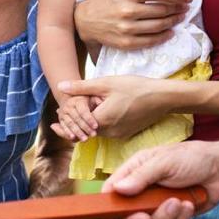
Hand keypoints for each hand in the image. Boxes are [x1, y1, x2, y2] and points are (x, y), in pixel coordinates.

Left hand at [55, 75, 190, 139]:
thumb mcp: (106, 83)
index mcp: (101, 121)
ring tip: (84, 108)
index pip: (77, 125)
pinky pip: (107, 130)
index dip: (67, 119)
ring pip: (96, 130)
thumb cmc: (135, 88)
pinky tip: (102, 109)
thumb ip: (82, 87)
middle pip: (85, 130)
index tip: (56, 117)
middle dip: (76, 122)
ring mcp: (118, 135)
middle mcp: (109, 133)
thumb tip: (60, 87)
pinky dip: (100, 123)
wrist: (163, 98)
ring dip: (89, 121)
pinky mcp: (126, 133)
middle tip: (63, 115)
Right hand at [55, 94, 97, 142]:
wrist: (73, 101)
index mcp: (77, 100)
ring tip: (85, 139)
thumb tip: (100, 102)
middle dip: (85, 127)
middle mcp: (69, 106)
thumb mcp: (92, 98)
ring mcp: (63, 113)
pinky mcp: (61, 119)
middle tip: (94, 135)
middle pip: (77, 118)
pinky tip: (73, 138)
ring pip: (70, 124)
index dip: (89, 119)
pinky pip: (64, 127)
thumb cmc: (87, 100)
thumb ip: (97, 100)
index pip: (83, 111)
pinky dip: (68, 133)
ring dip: (77, 132)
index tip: (96, 126)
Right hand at [73, 0, 191, 50]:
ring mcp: (127, 28)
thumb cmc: (107, 0)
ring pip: (159, 26)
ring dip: (173, 22)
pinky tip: (169, 32)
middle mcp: (129, 11)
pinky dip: (164, 37)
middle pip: (163, 10)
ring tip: (179, 18)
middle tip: (185, 8)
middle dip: (178, 9)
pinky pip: (151, 41)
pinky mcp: (125, 42)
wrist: (84, 20)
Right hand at [102, 142, 218, 218]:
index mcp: (135, 170)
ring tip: (180, 202)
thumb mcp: (165, 162)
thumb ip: (141, 176)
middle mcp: (143, 189)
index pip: (113, 188)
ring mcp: (157, 203)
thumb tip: (119, 189)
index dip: (108, 205)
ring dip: (166, 215)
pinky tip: (190, 204)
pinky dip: (181, 217)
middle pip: (129, 213)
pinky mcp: (173, 214)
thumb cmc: (191, 158)